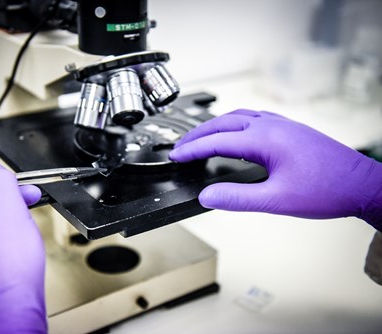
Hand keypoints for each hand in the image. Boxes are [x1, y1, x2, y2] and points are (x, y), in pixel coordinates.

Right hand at [169, 109, 381, 228]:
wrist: (362, 184)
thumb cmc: (327, 190)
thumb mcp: (277, 200)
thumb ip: (237, 198)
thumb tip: (207, 196)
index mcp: (265, 139)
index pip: (217, 141)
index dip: (192, 149)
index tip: (176, 155)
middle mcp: (271, 126)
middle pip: (223, 122)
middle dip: (198, 134)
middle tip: (181, 146)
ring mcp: (281, 124)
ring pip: (237, 116)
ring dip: (215, 126)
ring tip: (201, 138)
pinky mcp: (289, 128)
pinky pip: (253, 117)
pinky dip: (233, 123)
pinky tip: (234, 133)